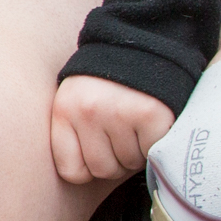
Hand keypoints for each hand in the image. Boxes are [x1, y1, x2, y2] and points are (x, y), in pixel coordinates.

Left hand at [49, 74, 175, 183]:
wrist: (144, 42)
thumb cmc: (109, 82)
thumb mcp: (77, 100)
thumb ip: (76, 134)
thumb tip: (88, 177)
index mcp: (65, 109)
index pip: (72, 172)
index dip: (89, 167)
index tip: (98, 150)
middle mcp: (88, 111)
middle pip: (103, 171)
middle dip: (116, 158)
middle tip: (122, 132)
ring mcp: (118, 112)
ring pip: (129, 164)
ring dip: (137, 150)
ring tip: (136, 123)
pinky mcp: (150, 113)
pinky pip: (152, 152)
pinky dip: (156, 143)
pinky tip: (152, 122)